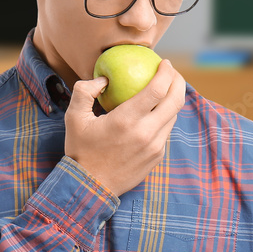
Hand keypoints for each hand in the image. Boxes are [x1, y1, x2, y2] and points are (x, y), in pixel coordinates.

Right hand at [64, 59, 185, 197]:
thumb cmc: (81, 151)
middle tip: (172, 72)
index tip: (164, 62)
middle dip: (178, 81)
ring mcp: (155, 147)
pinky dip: (165, 116)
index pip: (158, 90)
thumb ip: (85, 91)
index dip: (166, 72)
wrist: (90, 188)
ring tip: (165, 89)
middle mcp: (146, 133)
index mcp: (126, 121)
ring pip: (173, 116)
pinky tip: (156, 111)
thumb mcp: (74, 118)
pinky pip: (166, 131)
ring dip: (173, 99)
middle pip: (175, 100)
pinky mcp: (157, 156)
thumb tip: (103, 79)